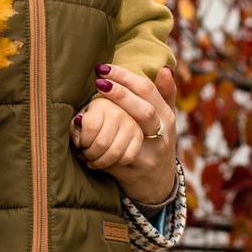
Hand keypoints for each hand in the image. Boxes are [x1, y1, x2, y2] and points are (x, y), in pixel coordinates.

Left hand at [74, 64, 178, 204]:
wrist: (159, 183)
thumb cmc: (158, 142)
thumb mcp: (166, 118)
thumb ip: (165, 93)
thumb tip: (164, 67)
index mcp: (167, 116)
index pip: (148, 90)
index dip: (125, 77)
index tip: (104, 68)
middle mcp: (163, 133)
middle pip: (144, 109)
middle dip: (120, 93)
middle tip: (98, 81)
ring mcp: (152, 152)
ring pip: (134, 131)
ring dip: (110, 120)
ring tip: (91, 108)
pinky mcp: (139, 168)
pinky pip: (118, 154)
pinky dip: (101, 145)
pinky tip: (84, 138)